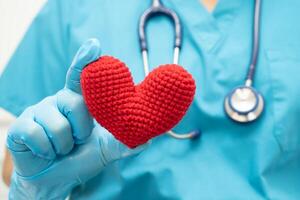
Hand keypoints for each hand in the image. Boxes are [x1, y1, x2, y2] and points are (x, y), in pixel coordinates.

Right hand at [6, 39, 146, 199]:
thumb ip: (125, 143)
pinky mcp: (20, 127)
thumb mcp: (106, 150)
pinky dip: (46, 151)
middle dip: (81, 130)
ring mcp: (38, 112)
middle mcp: (58, 100)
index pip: (80, 76)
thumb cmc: (82, 158)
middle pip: (75, 103)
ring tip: (62, 148)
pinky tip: (46, 152)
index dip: (85, 60)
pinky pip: (36, 135)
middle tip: (78, 141)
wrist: (56, 180)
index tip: (94, 44)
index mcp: (78, 101)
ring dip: (64, 145)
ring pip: (57, 125)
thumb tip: (148, 140)